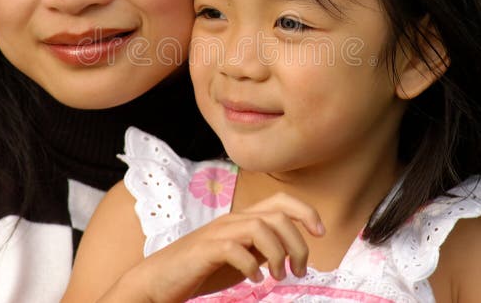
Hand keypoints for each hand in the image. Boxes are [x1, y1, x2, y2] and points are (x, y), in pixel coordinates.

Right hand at [108, 192, 323, 302]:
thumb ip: (262, 248)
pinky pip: (237, 249)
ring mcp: (218, 233)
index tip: (321, 233)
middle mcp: (232, 220)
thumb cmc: (200, 270)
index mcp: (242, 219)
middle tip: (299, 271)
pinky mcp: (205, 250)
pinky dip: (252, 267)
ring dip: (278, 255)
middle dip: (298, 243)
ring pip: (262, 228)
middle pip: (278, 216)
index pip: (281, 200)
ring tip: (277, 277)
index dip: (306, 211)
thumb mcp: (241, 257)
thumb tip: (291, 251)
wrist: (159, 280)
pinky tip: (253, 281)